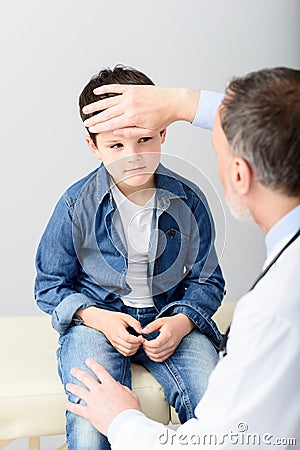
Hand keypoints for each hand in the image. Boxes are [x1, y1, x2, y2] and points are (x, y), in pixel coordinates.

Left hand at [66, 358, 141, 435]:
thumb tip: (118, 385)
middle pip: (85, 378)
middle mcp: (99, 390)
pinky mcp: (89, 413)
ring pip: (78, 391)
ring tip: (68, 385)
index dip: (92, 364)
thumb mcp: (131, 396)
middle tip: (73, 370)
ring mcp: (93, 401)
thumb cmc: (130, 412)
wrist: (125, 425)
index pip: (99, 370)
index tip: (88, 361)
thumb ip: (123, 389)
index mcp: (110, 384)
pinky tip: (67, 404)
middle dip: (78, 372)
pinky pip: (76, 408)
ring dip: (72, 387)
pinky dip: (70, 406)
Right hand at [76, 307, 143, 356]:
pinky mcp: (115, 347)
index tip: (141, 336)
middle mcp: (115, 339)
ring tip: (138, 342)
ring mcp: (115, 344)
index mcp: (118, 330)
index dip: (137, 339)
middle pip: (128, 347)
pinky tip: (134, 346)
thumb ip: (135, 323)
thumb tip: (141, 331)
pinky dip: (131, 352)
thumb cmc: (115, 318)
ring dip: (135, 349)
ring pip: (127, 352)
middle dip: (138, 344)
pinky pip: (124, 353)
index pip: (128, 339)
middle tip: (141, 339)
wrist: (103, 321)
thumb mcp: (126, 317)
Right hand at [82, 85, 199, 137]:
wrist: (173, 102)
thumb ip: (130, 132)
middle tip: (85, 122)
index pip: (110, 124)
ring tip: (86, 109)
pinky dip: (105, 90)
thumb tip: (115, 133)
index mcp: (132, 118)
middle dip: (94, 118)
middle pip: (106, 114)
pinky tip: (96, 92)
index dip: (99, 127)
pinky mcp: (133, 88)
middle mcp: (129, 106)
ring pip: (108, 101)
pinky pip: (115, 88)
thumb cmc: (162, 119)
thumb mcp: (148, 131)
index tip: (90, 129)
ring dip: (95, 105)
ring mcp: (130, 95)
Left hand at [142, 314, 193, 361]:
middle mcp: (170, 343)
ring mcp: (171, 349)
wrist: (181, 326)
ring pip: (158, 357)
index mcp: (168, 335)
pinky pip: (161, 359)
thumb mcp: (160, 321)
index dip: (148, 344)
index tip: (143, 340)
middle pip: (156, 351)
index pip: (156, 343)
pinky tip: (150, 352)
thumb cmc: (170, 323)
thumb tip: (143, 331)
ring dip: (149, 354)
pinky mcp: (171, 352)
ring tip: (146, 347)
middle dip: (147, 349)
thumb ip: (151, 326)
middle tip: (143, 343)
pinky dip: (154, 358)